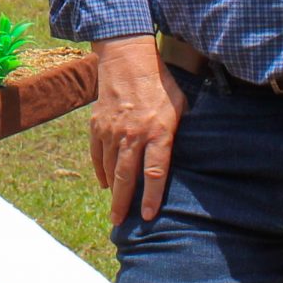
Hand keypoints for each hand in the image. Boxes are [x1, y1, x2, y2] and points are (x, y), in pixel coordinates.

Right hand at [89, 35, 188, 221]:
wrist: (126, 59)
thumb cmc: (160, 83)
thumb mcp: (180, 105)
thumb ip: (178, 131)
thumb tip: (186, 154)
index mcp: (157, 132)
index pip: (155, 173)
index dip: (152, 197)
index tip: (149, 216)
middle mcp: (133, 135)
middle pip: (127, 177)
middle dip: (124, 203)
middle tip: (120, 222)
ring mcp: (112, 131)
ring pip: (110, 168)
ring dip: (112, 190)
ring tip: (114, 208)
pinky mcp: (98, 125)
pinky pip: (97, 155)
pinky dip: (100, 170)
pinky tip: (105, 182)